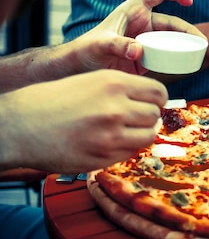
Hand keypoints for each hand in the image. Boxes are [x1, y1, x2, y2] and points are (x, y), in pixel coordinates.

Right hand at [0, 70, 167, 172]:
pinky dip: (125, 149)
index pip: (158, 92)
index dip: (156, 100)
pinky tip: (107, 142)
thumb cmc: (53, 101)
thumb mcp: (91, 81)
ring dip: (139, 134)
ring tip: (120, 131)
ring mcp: (111, 135)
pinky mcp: (104, 157)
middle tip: (131, 119)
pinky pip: (131, 153)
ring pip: (148, 136)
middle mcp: (115, 108)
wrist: (19, 125)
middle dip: (146, 118)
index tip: (149, 104)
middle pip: (154, 115)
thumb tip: (155, 101)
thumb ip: (123, 89)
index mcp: (113, 83)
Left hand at [32, 0, 205, 81]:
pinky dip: (179, 59)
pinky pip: (168, 56)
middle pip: (172, 21)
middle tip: (201, 42)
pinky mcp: (148, 57)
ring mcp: (147, 41)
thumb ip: (118, 46)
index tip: (188, 1)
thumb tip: (138, 51)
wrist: (80, 69)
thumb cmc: (85, 50)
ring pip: (173, 40)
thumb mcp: (101, 45)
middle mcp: (143, 23)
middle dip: (189, 29)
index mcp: (133, 10)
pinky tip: (188, 65)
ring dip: (187, 45)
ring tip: (200, 54)